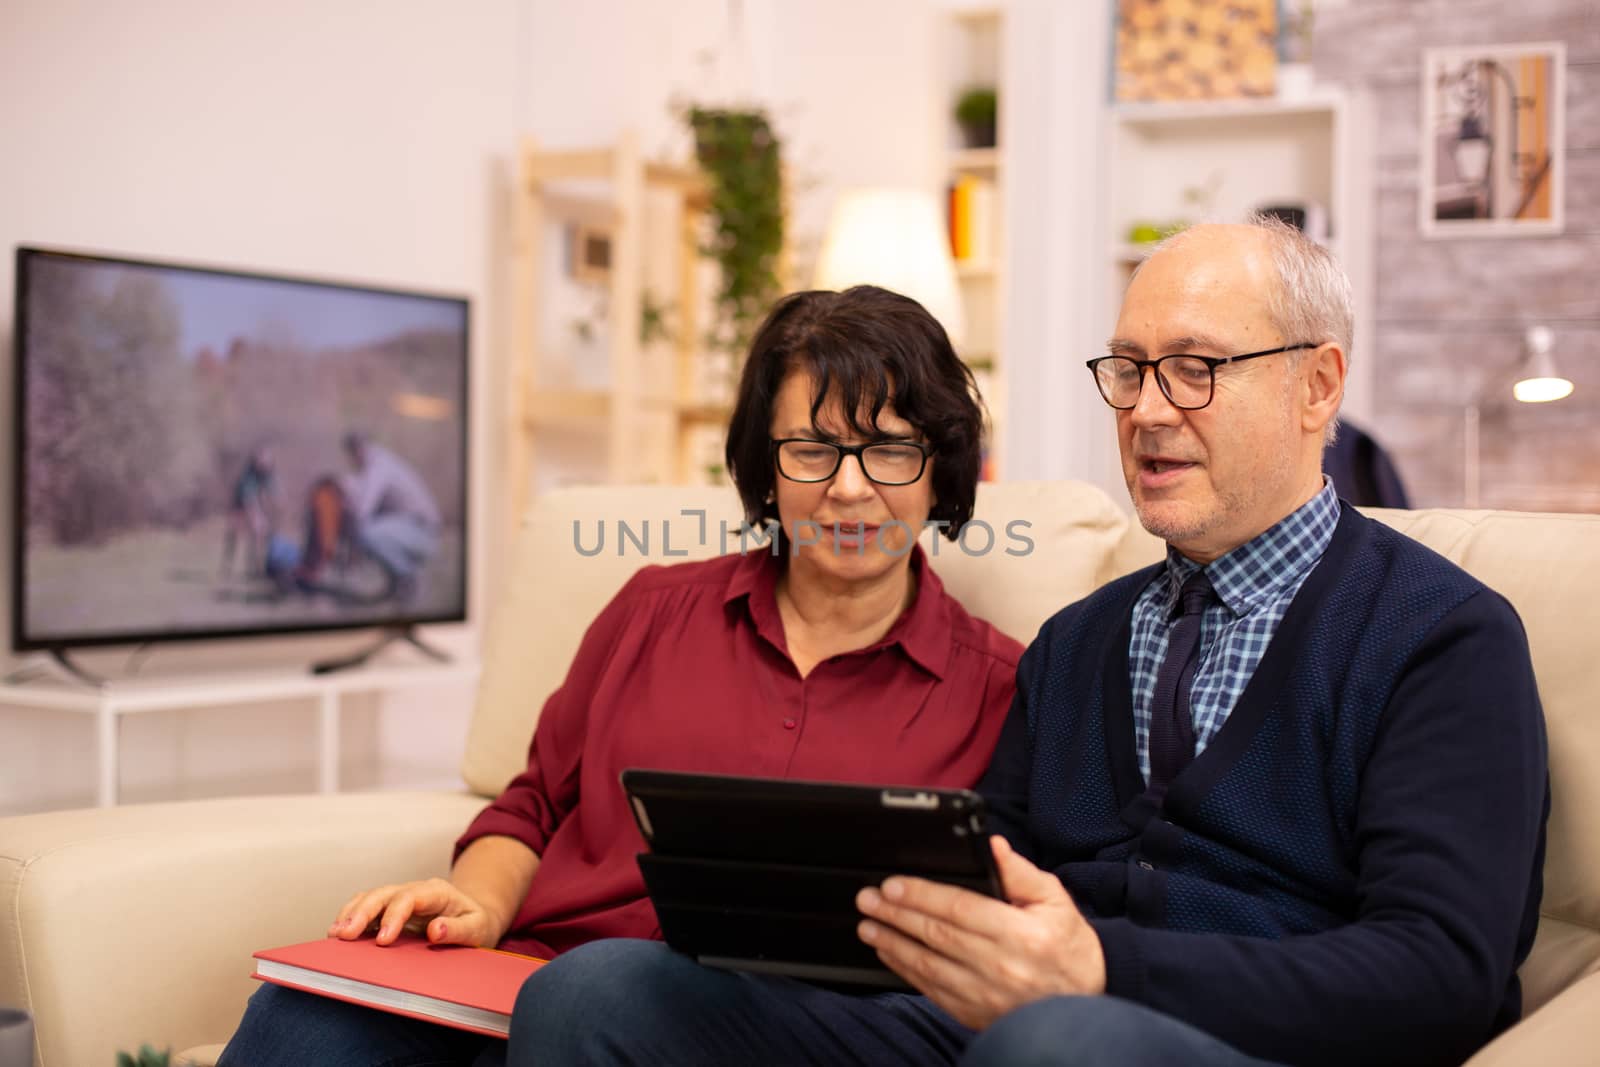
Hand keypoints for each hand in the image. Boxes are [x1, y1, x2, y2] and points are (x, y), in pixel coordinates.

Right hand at [329, 877, 503, 947]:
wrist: (472, 917)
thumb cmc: (475, 923)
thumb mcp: (477, 928)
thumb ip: (458, 930)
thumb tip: (435, 930)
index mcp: (437, 892)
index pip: (410, 897)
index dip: (393, 916)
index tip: (382, 941)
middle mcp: (415, 890)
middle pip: (384, 894)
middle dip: (362, 913)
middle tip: (345, 935)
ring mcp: (400, 897)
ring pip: (370, 897)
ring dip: (351, 913)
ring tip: (335, 934)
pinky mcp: (389, 908)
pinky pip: (366, 907)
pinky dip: (350, 917)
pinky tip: (338, 934)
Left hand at [855, 835, 1105, 1029]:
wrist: (1084, 1005)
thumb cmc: (1069, 948)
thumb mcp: (1055, 900)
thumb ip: (1020, 872)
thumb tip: (991, 846)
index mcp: (1021, 934)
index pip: (960, 909)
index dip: (921, 895)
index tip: (892, 885)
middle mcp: (1001, 967)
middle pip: (936, 936)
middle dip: (895, 914)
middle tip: (867, 899)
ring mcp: (986, 996)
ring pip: (927, 966)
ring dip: (892, 943)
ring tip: (867, 924)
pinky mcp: (975, 1014)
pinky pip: (931, 990)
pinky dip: (906, 971)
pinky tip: (890, 953)